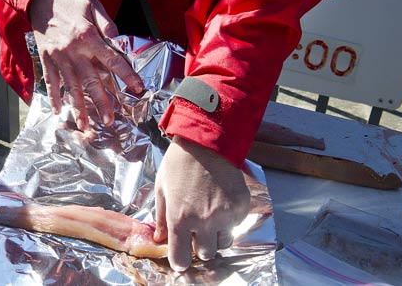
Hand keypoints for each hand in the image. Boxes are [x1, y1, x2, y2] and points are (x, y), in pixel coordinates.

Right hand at [28, 0, 143, 128]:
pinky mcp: (46, 58)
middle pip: (90, 81)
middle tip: (109, 120)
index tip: (137, 88)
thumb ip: (108, 26)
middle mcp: (73, 50)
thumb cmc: (71, 0)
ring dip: (78, 107)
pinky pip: (51, 81)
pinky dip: (54, 96)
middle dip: (101, 102)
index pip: (112, 60)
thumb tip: (120, 43)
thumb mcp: (94, 6)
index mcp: (89, 37)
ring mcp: (58, 56)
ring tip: (85, 125)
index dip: (126, 75)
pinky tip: (59, 111)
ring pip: (70, 86)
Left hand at [154, 136, 249, 271]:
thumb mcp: (162, 189)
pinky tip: (221, 202)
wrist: (206, 142)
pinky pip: (236, 226)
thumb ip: (161, 218)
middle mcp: (203, 221)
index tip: (180, 255)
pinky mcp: (240, 207)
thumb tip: (160, 238)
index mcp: (180, 219)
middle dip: (199, 246)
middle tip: (197, 229)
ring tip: (210, 215)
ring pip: (223, 243)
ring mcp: (225, 215)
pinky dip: (230, 220)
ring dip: (216, 236)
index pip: (180, 259)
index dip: (179, 260)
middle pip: (205, 255)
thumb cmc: (179, 163)